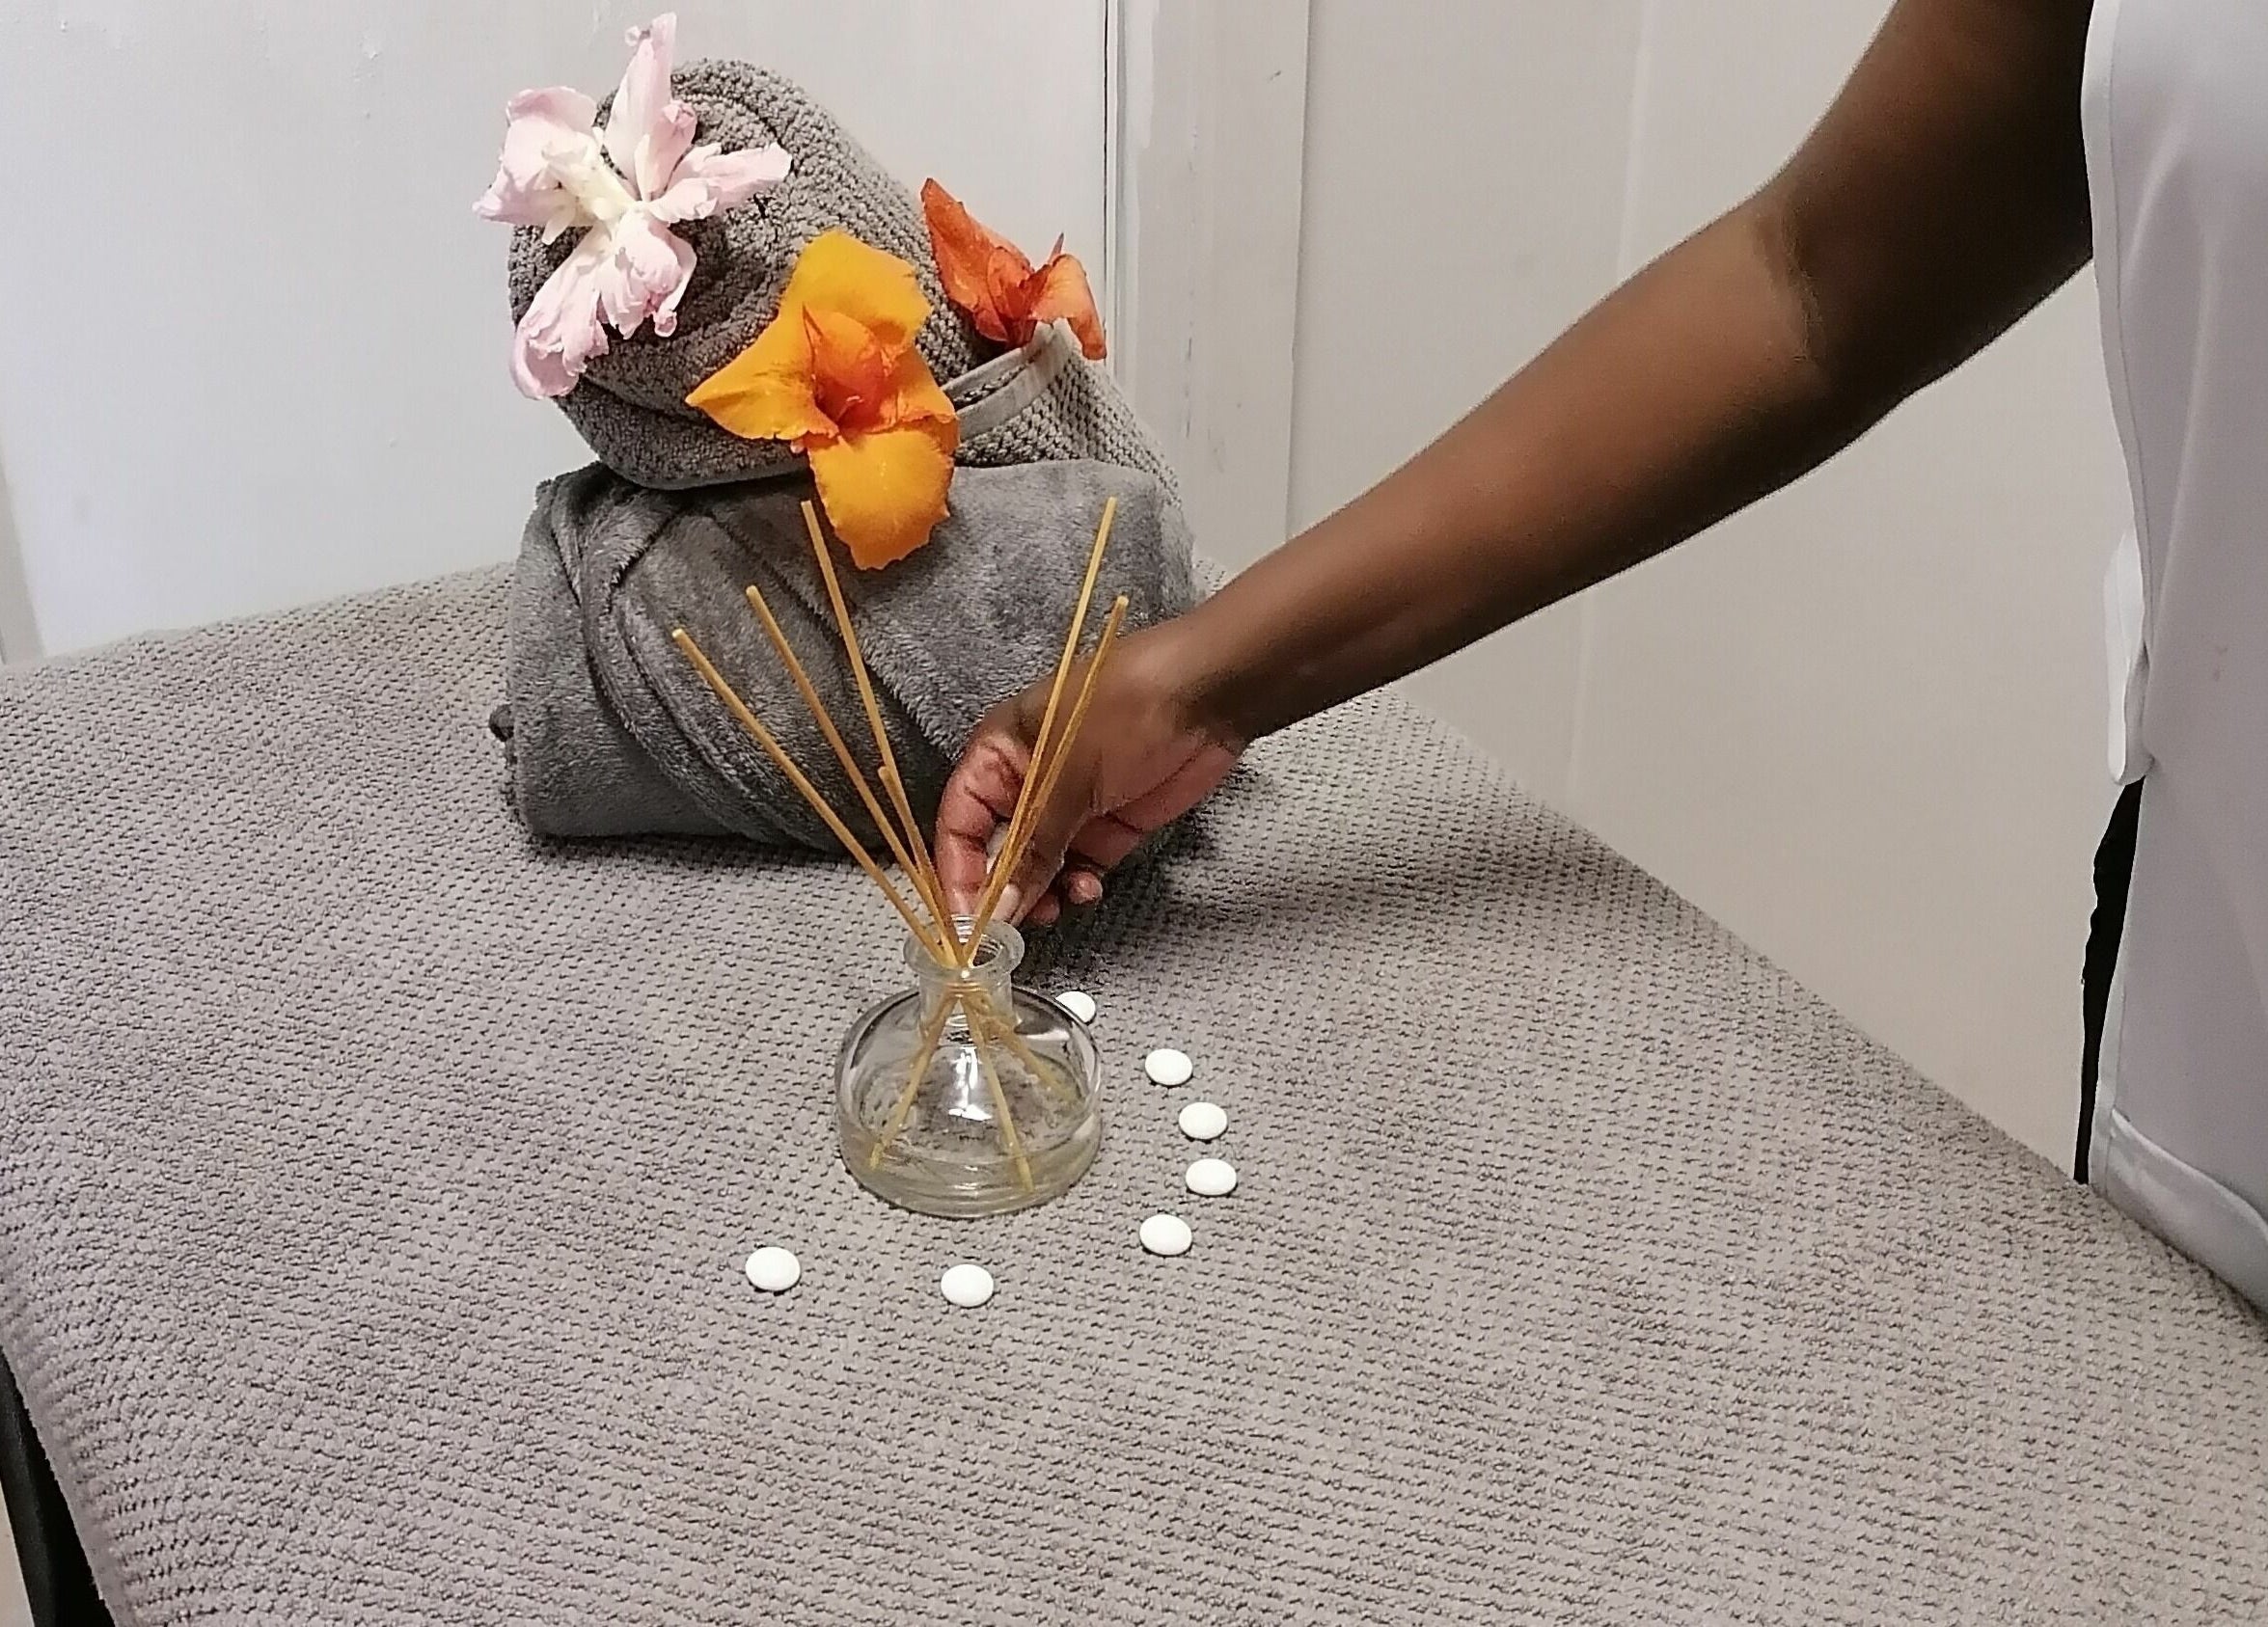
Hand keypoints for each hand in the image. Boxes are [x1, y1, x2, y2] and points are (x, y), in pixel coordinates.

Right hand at [936, 621, 1242, 926]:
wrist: (1207, 696)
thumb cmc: (1127, 708)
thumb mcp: (1067, 777)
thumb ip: (1030, 847)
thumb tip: (996, 907)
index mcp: (998, 754)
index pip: (959, 824)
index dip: (959, 873)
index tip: (967, 920)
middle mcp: (1027, 784)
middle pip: (996, 852)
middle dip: (1002, 891)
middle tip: (1012, 927)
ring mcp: (1069, 807)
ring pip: (1037, 868)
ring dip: (1041, 894)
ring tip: (1053, 909)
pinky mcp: (1108, 827)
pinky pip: (1078, 869)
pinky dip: (1078, 886)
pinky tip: (1087, 889)